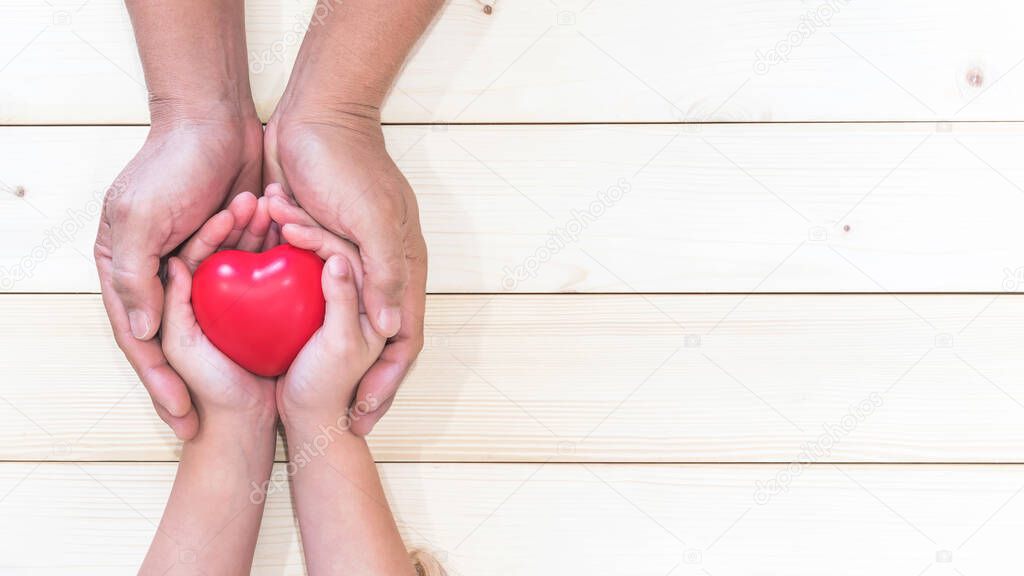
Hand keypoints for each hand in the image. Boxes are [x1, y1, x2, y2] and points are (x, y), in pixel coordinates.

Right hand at [95, 114, 261, 438]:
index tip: (183, 420)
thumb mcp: (142, 220)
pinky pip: (242, 286)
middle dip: (193, 383)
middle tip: (213, 423)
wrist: (217, 118)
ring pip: (212, 317)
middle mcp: (158, 269)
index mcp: (126, 267)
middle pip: (174, 341)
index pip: (141, 341)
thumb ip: (135, 277)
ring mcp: (194, 260)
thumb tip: (142, 334)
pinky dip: (257, 306)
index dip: (160, 384)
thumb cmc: (172, 164)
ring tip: (255, 381)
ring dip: (231, 343)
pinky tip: (276, 339)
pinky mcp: (230, 247)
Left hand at [264, 108, 426, 433]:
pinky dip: (298, 315)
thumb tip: (392, 330)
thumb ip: (386, 275)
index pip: (404, 340)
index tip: (365, 418)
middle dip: (362, 382)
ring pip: (341, 321)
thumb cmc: (348, 165)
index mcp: (400, 266)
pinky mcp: (316, 247)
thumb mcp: (374, 223)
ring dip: (323, 349)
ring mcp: (350, 260)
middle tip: (340, 420)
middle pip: (376, 340)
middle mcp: (379, 269)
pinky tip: (279, 343)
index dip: (388, 383)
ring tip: (302, 387)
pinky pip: (312, 291)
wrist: (312, 117)